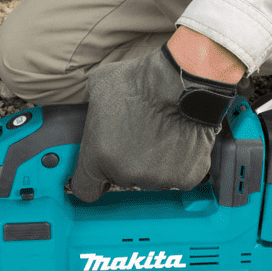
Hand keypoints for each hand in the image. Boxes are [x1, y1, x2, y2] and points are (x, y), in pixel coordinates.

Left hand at [69, 44, 238, 200]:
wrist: (180, 80)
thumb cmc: (140, 82)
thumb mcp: (97, 91)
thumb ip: (91, 116)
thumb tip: (93, 118)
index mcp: (98, 157)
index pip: (86, 190)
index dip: (92, 181)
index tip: (99, 175)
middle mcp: (126, 173)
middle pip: (122, 179)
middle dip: (127, 160)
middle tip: (137, 134)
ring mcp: (157, 179)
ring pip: (151, 177)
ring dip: (153, 161)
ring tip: (159, 132)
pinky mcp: (185, 177)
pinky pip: (178, 175)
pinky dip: (179, 162)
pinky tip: (178, 138)